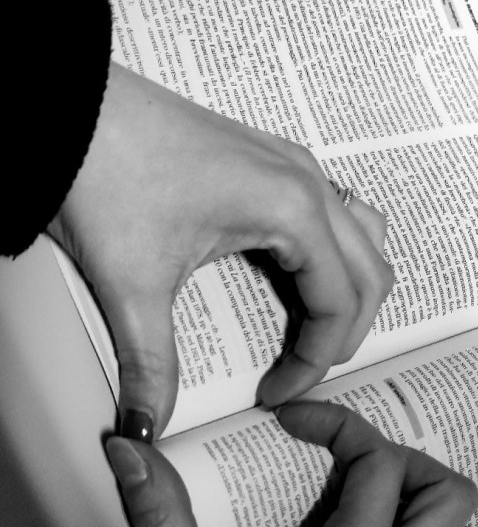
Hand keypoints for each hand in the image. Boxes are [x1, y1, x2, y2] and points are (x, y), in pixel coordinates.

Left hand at [50, 63, 392, 436]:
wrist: (60, 104)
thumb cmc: (102, 169)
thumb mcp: (133, 284)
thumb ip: (151, 364)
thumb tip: (150, 422)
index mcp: (291, 209)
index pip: (338, 304)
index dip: (314, 361)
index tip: (276, 394)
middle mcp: (305, 182)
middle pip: (369, 274)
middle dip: (343, 333)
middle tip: (300, 373)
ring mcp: (291, 164)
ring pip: (362, 238)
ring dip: (351, 289)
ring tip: (313, 330)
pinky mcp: (269, 160)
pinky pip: (332, 214)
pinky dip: (331, 256)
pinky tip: (291, 279)